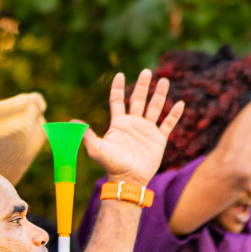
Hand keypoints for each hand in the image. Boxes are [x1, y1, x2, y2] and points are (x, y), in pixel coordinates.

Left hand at [81, 70, 183, 185]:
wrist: (128, 180)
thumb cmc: (111, 165)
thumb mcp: (97, 149)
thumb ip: (87, 135)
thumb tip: (71, 123)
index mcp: (119, 123)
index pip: (118, 101)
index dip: (118, 88)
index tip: (120, 75)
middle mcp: (133, 123)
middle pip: (138, 99)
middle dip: (143, 85)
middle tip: (146, 71)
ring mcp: (147, 130)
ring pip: (154, 108)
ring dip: (159, 95)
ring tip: (164, 81)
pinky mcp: (158, 139)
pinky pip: (168, 124)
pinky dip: (174, 115)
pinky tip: (179, 103)